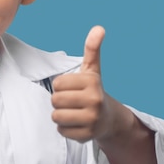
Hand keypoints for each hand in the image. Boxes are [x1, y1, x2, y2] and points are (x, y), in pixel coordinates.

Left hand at [51, 25, 112, 142]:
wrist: (108, 119)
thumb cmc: (93, 90)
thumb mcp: (92, 69)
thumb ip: (92, 48)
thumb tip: (99, 28)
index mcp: (92, 82)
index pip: (57, 84)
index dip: (60, 86)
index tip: (72, 88)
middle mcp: (94, 101)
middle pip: (55, 100)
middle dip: (59, 101)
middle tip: (72, 102)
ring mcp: (92, 120)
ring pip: (56, 116)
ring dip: (60, 115)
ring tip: (73, 112)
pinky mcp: (87, 135)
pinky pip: (61, 131)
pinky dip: (65, 129)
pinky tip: (76, 124)